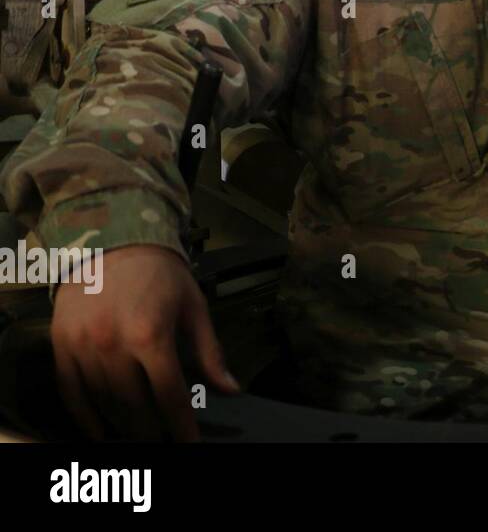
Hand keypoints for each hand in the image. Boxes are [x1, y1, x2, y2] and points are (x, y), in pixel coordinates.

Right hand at [50, 244, 238, 441]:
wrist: (115, 241)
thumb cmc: (161, 275)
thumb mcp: (194, 309)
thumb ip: (210, 353)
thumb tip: (231, 390)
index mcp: (151, 334)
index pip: (168, 394)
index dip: (180, 424)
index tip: (189, 442)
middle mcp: (113, 343)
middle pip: (133, 404)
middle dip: (152, 428)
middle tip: (163, 437)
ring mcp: (83, 345)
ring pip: (103, 401)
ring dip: (122, 423)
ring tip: (140, 433)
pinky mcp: (61, 344)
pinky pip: (70, 390)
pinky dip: (84, 415)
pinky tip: (99, 430)